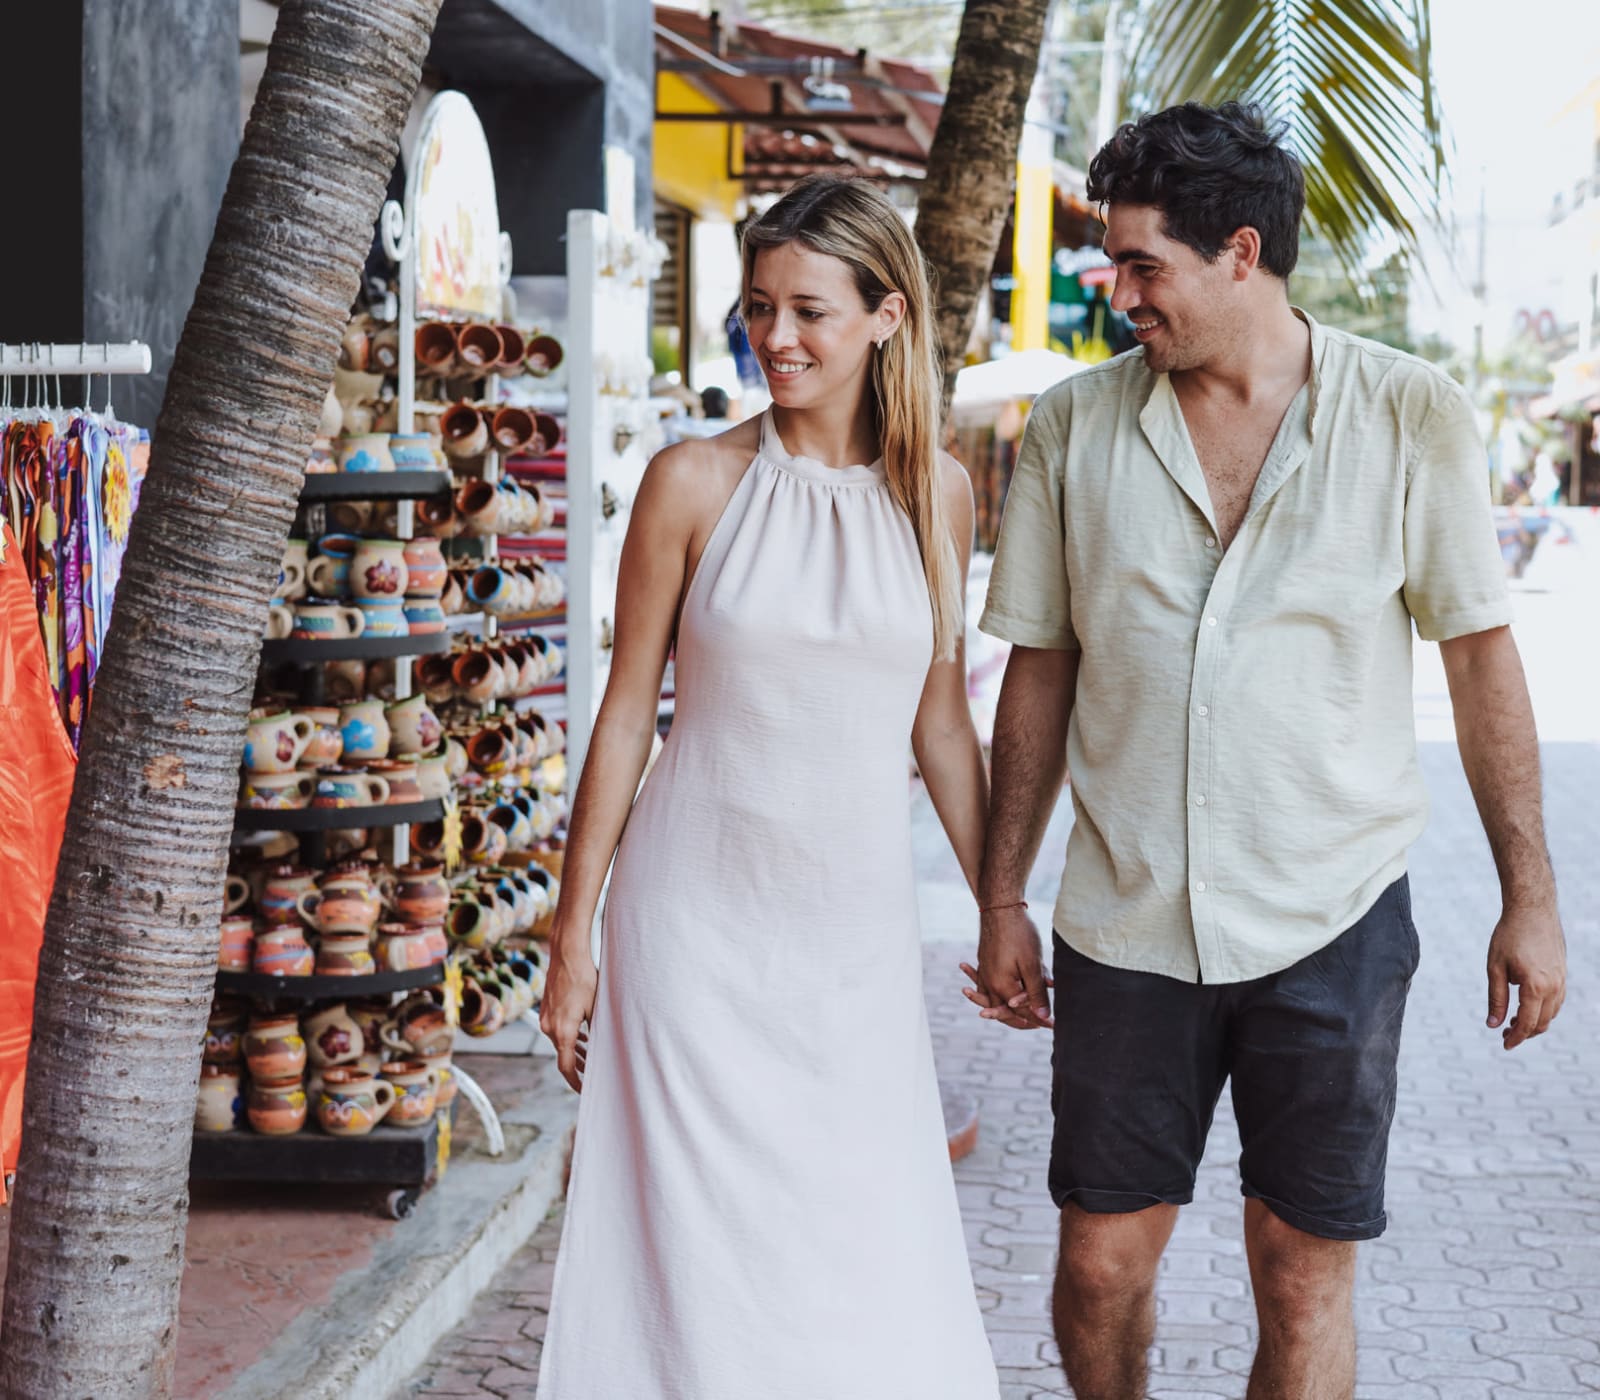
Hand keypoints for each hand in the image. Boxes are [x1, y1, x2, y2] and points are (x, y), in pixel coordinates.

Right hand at [539, 932, 598, 1090]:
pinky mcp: (547, 1008)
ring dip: (575, 1051)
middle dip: (579, 1067)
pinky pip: (558, 1029)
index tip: (584, 1091)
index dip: (575, 1081)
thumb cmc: (584, 979)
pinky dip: (570, 1037)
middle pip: (564, 1055)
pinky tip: (583, 1037)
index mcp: (561, 1032)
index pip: (566, 1066)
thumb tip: (604, 1047)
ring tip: (591, 1058)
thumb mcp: (596, 1008)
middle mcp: (549, 1027)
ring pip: (561, 1041)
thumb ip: (596, 1031)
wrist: (567, 955)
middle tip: (594, 1076)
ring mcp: (546, 1017)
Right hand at [973, 905, 1052, 1029]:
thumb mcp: (1032, 965)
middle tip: (1045, 1023)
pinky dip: (1000, 996)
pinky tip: (1009, 997)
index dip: (1040, 1019)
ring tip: (1029, 1016)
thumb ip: (1036, 993)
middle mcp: (989, 984)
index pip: (1022, 1012)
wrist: (1000, 909)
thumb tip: (1043, 1017)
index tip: (1055, 1025)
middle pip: (1007, 1012)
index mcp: (1001, 987)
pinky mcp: (985, 965)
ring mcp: (985, 974)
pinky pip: (990, 989)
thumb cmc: (1018, 934)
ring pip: (998, 1002)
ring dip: (1013, 1010)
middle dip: (1026, 1019)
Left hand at [1487, 903, 1565, 1049]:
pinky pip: (1557, 1001)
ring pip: (1552, 1014)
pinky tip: (1528, 1007)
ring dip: (1535, 1022)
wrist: (1533, 910)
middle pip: (1542, 1023)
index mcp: (1536, 987)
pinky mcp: (1563, 974)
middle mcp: (1554, 987)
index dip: (1516, 1038)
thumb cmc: (1509, 936)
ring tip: (1513, 1022)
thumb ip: (1496, 998)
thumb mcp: (1495, 968)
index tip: (1504, 1045)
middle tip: (1504, 1034)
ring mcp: (1562, 980)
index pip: (1528, 1023)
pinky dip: (1544, 1010)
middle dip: (1524, 1033)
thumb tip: (1492, 1024)